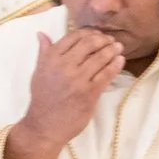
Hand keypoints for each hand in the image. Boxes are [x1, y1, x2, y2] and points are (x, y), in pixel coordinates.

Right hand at [6, 28, 124, 158]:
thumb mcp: (38, 72)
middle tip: (111, 40)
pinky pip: (106, 75)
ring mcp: (78, 79)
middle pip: (89, 43)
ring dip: (112, 50)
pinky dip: (115, 65)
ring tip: (119, 47)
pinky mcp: (89, 93)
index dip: (88, 32)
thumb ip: (44, 52)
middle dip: (103, 39)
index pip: (73, 37)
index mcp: (51, 58)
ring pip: (100, 57)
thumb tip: (42, 34)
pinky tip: (120, 60)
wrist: (45, 125)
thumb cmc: (42, 99)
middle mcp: (64, 66)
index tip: (97, 34)